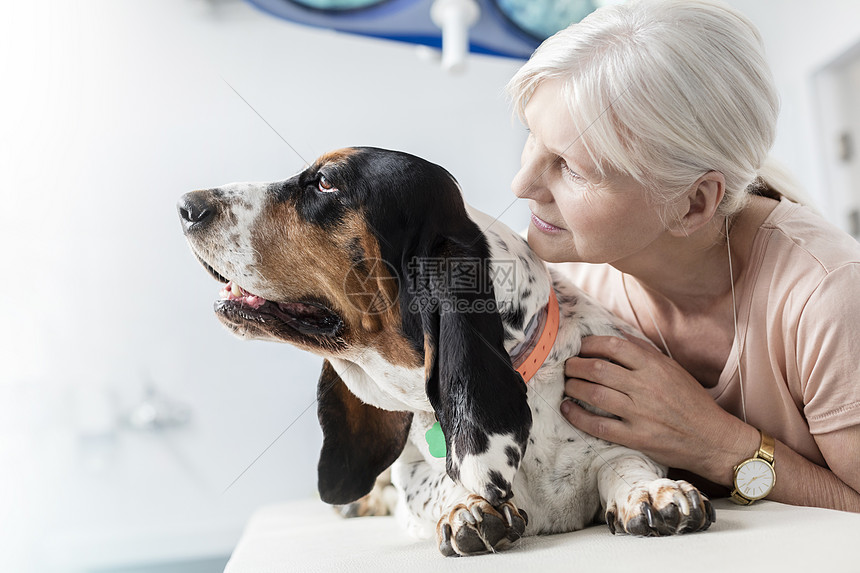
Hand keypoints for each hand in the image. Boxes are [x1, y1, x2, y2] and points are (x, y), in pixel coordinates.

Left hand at [561, 335, 758, 485]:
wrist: (712, 439)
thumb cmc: (691, 401)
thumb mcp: (673, 369)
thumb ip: (645, 352)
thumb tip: (618, 335)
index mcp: (654, 367)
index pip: (613, 346)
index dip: (590, 344)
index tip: (580, 347)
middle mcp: (645, 387)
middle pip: (597, 369)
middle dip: (575, 365)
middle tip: (568, 367)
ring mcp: (639, 413)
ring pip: (594, 393)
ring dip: (573, 387)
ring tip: (568, 385)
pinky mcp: (636, 437)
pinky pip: (598, 425)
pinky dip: (577, 416)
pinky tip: (568, 409)